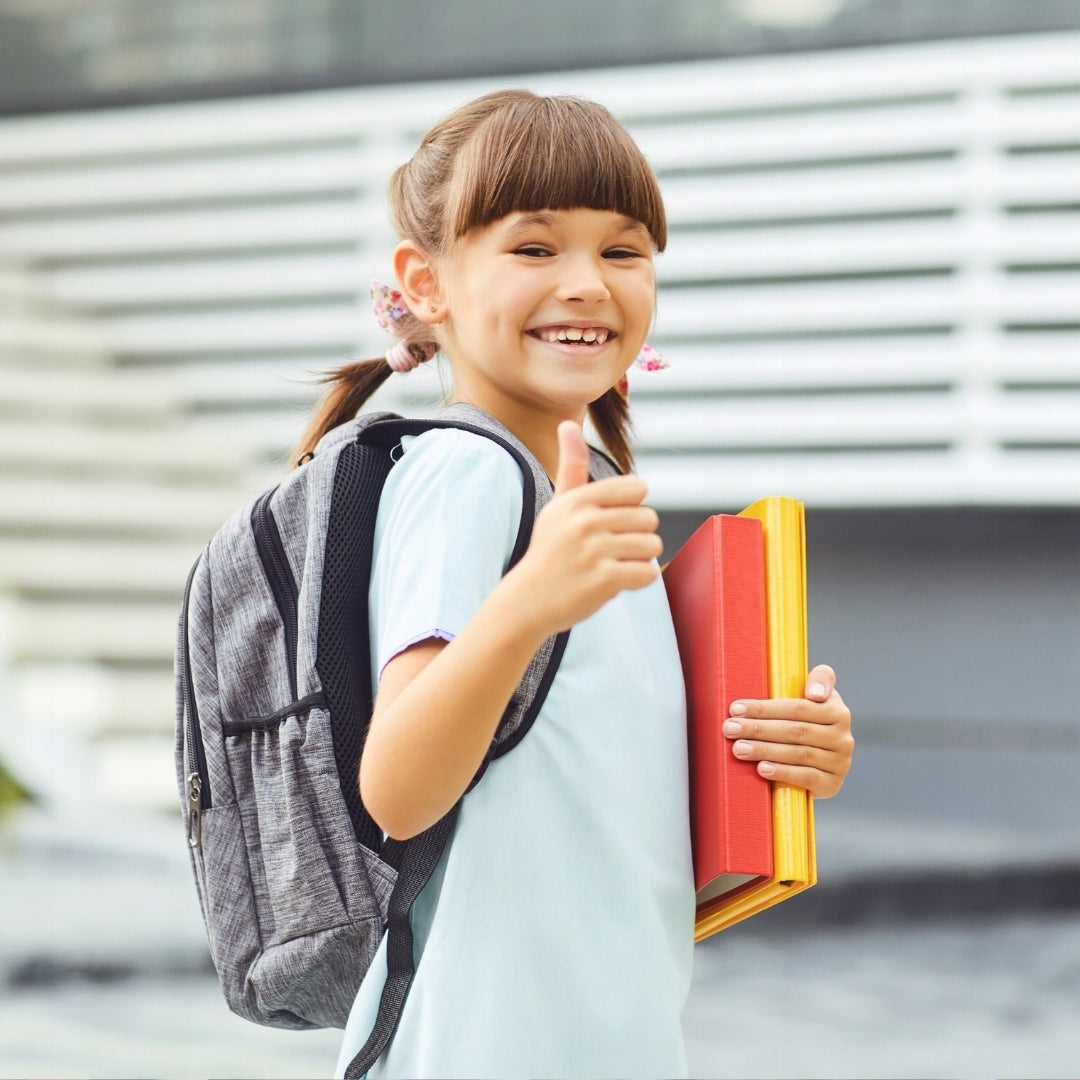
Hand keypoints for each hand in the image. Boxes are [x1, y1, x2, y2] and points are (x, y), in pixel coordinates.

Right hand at [510, 420, 662, 635]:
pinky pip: (648, 573)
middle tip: (609, 551)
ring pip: (652, 547)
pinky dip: (637, 581)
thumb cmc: (550, 550)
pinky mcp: (604, 580)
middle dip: (637, 537)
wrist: (528, 601)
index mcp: (578, 499)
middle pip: (650, 518)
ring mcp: (594, 551)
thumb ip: (571, 465)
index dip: (631, 509)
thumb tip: (567, 423)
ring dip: (638, 560)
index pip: (637, 488)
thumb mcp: (558, 505)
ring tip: (610, 566)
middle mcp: (585, 521)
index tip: (609, 524)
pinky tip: (613, 583)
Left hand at [722, 664, 852, 797]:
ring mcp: (840, 762)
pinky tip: (761, 769)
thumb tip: (815, 693)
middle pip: (795, 731)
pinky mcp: (832, 784)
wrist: (819, 766)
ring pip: (798, 754)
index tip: (735, 708)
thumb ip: (819, 681)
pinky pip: (806, 777)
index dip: (765, 708)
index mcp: (837, 710)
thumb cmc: (806, 724)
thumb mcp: (813, 699)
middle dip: (758, 729)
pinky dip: (783, 773)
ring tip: (738, 748)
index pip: (797, 708)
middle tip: (730, 729)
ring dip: (765, 750)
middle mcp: (843, 736)